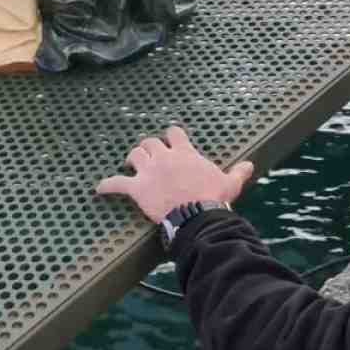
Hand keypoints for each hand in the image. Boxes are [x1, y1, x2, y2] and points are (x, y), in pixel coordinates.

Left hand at [96, 126, 253, 222]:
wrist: (197, 216)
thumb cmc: (213, 199)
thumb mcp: (230, 183)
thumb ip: (238, 172)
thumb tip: (250, 164)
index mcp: (184, 153)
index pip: (174, 133)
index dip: (170, 135)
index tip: (170, 139)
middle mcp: (164, 157)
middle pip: (150, 142)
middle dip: (148, 146)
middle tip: (148, 155)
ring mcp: (148, 171)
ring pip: (134, 155)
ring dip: (132, 158)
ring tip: (130, 164)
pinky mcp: (137, 189)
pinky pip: (117, 183)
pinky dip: (107, 185)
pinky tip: (99, 188)